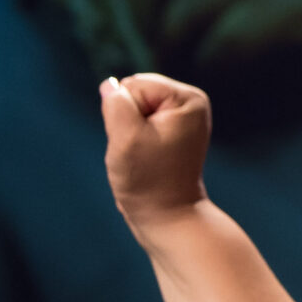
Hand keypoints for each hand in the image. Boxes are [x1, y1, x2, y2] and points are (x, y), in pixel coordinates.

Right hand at [101, 73, 212, 228]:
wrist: (168, 217)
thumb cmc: (148, 180)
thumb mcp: (125, 137)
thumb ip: (116, 104)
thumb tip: (110, 85)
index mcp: (188, 98)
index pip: (134, 84)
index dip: (125, 113)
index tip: (141, 143)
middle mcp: (190, 103)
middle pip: (135, 93)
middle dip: (126, 120)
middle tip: (140, 151)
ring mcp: (183, 117)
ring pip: (132, 110)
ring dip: (128, 132)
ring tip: (143, 156)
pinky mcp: (172, 131)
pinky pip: (138, 123)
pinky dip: (133, 140)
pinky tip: (145, 158)